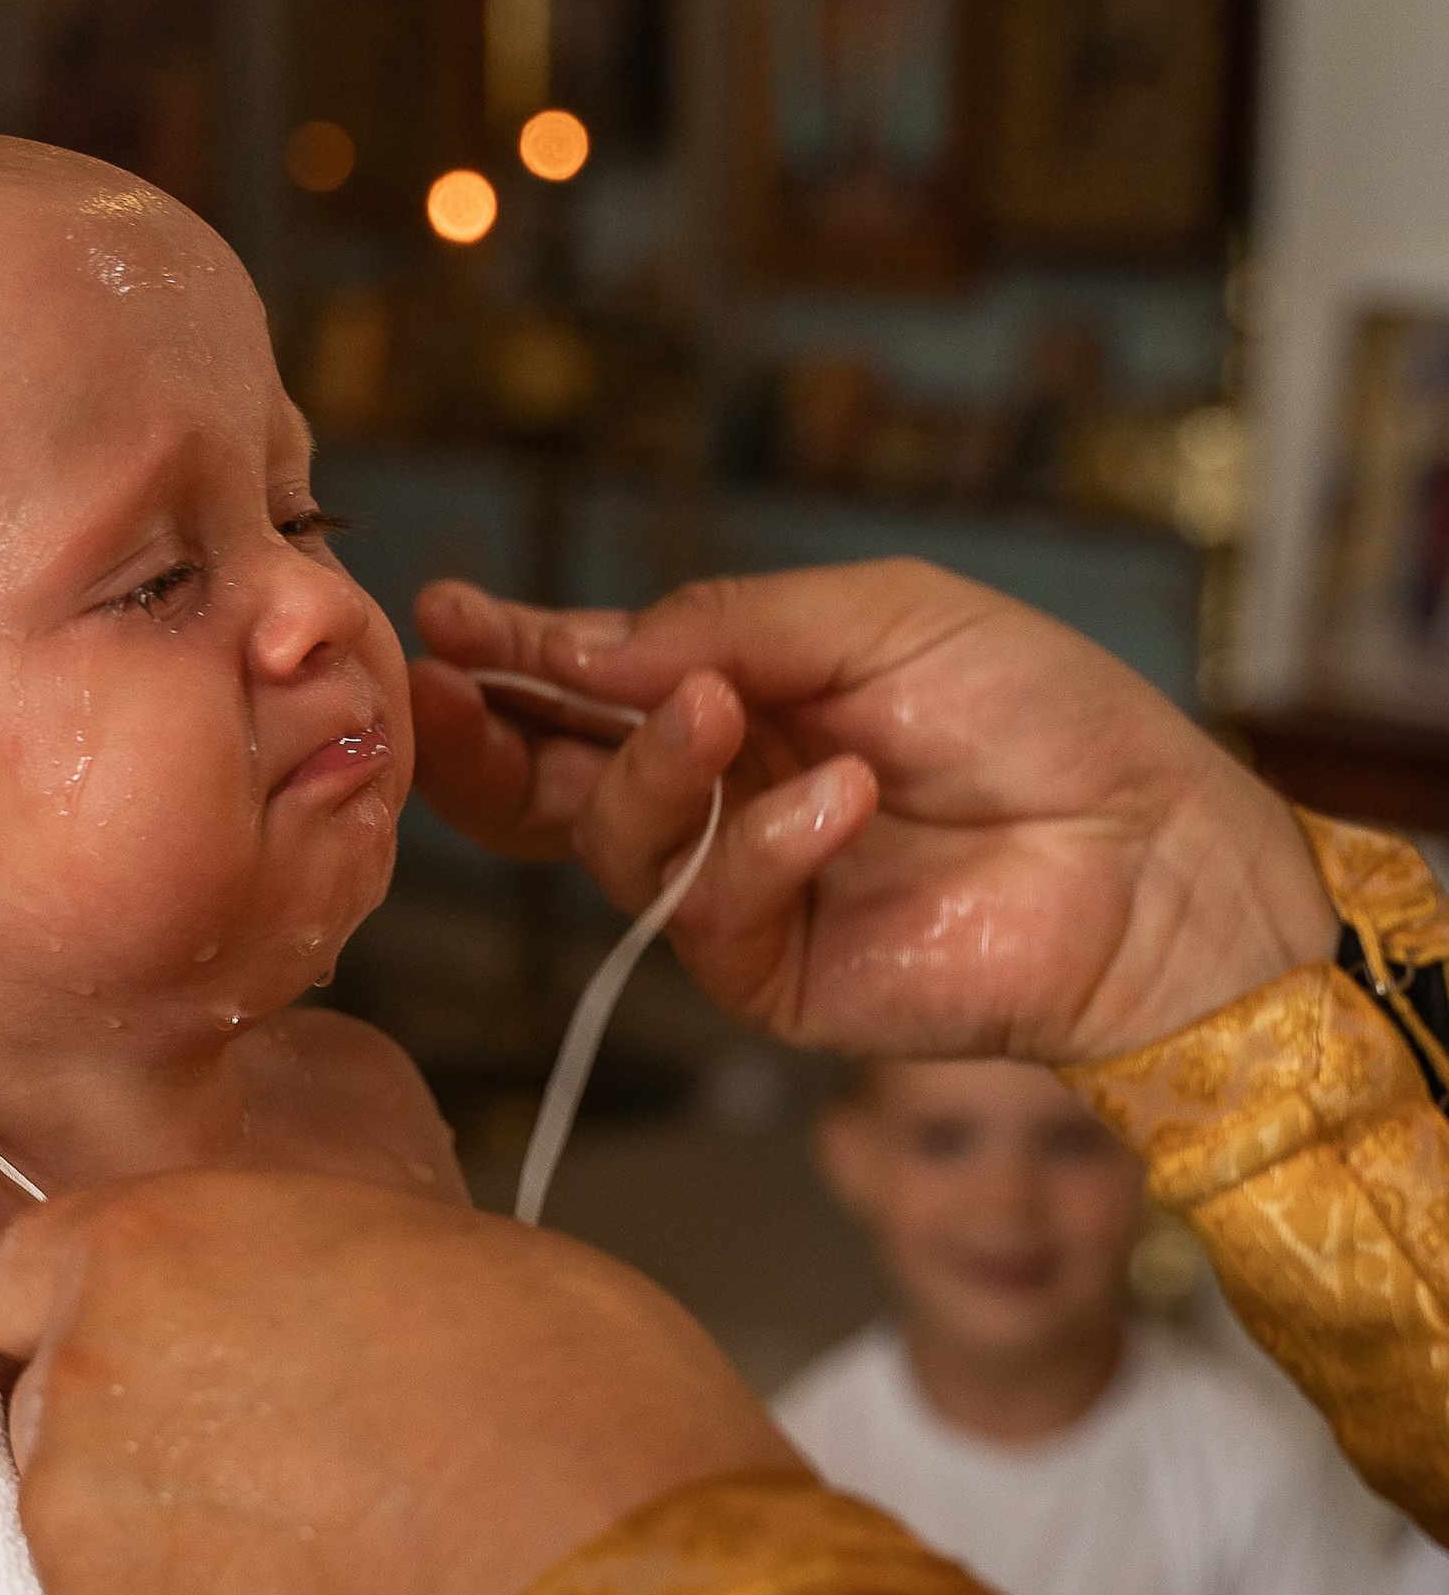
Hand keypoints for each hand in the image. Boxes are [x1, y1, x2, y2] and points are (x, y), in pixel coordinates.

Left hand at [0, 1171, 799, 1594]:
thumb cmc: (573, 1402)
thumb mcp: (434, 1247)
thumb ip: (300, 1272)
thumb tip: (307, 1312)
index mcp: (145, 1250)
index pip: (23, 1281)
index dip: (106, 1321)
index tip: (178, 1357)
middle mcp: (77, 1386)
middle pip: (49, 1417)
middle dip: (148, 1445)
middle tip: (289, 1479)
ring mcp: (78, 1545)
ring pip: (86, 1547)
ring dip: (172, 1560)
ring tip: (326, 1577)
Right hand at [410, 560, 1333, 1067]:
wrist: (1152, 848)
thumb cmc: (1041, 717)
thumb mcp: (877, 617)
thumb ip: (726, 624)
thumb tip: (587, 649)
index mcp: (735, 706)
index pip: (588, 687)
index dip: (512, 654)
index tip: (442, 616)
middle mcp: (717, 802)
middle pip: (552, 785)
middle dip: (490, 738)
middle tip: (449, 692)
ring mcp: (741, 895)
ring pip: (613, 844)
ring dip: (646, 770)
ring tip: (712, 711)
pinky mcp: (775, 977)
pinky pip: (714, 914)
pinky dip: (765, 847)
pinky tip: (842, 799)